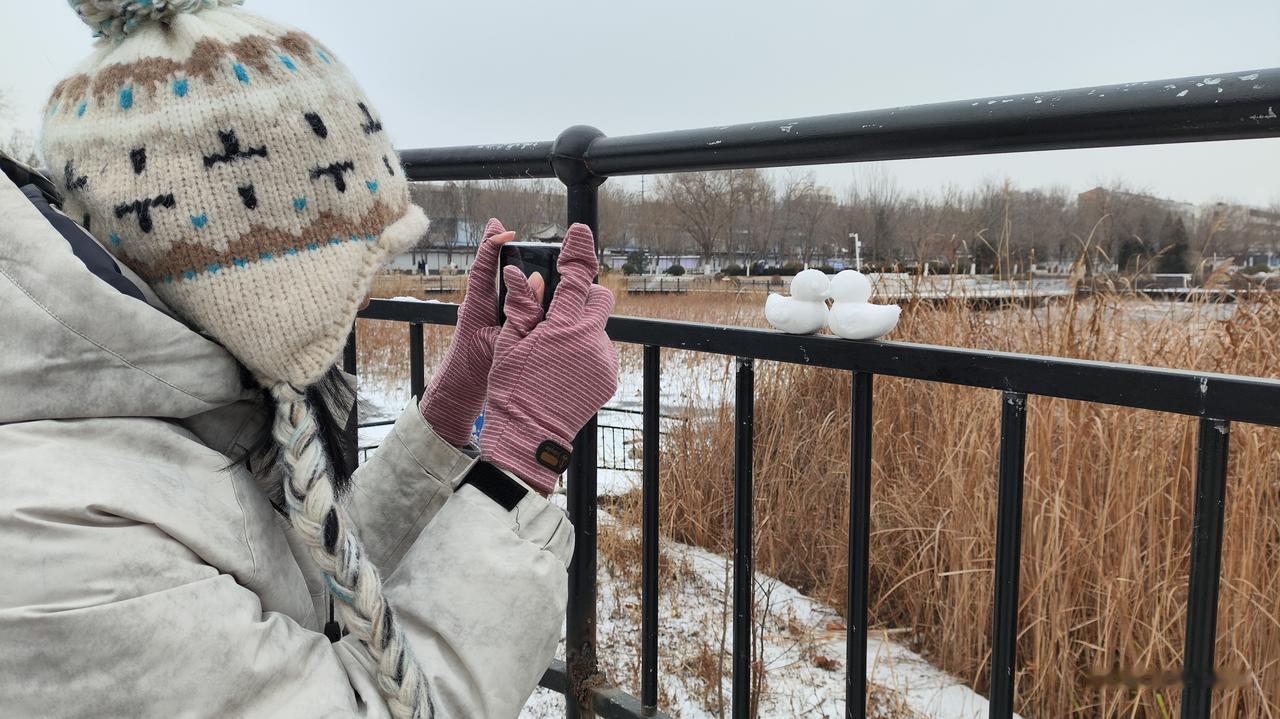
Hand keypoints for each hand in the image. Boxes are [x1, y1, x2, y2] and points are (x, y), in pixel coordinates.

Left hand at [419, 219, 519, 446]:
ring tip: (511, 243)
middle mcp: (476, 305)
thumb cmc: (474, 372)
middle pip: (486, 270)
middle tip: (500, 225)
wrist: (457, 395)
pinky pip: (500, 299)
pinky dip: (511, 287)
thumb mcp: (501, 341)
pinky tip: (527, 285)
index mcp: (476, 306)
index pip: (484, 268)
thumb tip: (537, 283)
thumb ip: (521, 313)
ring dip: (502, 264)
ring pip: (493, 284)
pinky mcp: (487, 325)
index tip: (506, 232)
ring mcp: (481, 315)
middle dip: (493, 247)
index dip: (492, 246)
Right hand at [480, 223, 618, 492]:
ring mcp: (604, 360)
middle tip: (558, 308)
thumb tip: (523, 275)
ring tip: (554, 350)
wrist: (531, 436)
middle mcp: (592, 340)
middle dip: (582, 296)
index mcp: (565, 327)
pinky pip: (599, 351)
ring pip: (598, 326)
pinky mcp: (609, 377)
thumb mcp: (511, 344)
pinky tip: (563, 367)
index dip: (578, 251)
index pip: (577, 278)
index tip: (579, 232)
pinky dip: (585, 351)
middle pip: (599, 298)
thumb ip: (522, 307)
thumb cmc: (513, 388)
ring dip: (580, 327)